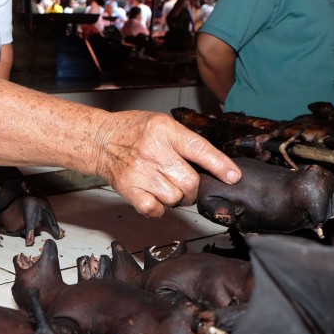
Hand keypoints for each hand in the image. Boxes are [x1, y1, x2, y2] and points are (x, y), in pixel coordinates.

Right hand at [93, 110, 240, 217]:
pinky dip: (159, 208)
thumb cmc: (133, 132)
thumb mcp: (162, 124)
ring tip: (166, 186)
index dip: (220, 165)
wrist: (101, 141)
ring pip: (174, 198)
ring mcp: (140, 172)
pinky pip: (155, 209)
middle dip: (193, 189)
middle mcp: (153, 151)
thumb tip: (215, 165)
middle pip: (189, 182)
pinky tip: (155, 197)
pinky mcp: (129, 189)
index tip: (233, 177)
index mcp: (165, 131)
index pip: (199, 150)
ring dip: (175, 198)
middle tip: (187, 185)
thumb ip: (185, 141)